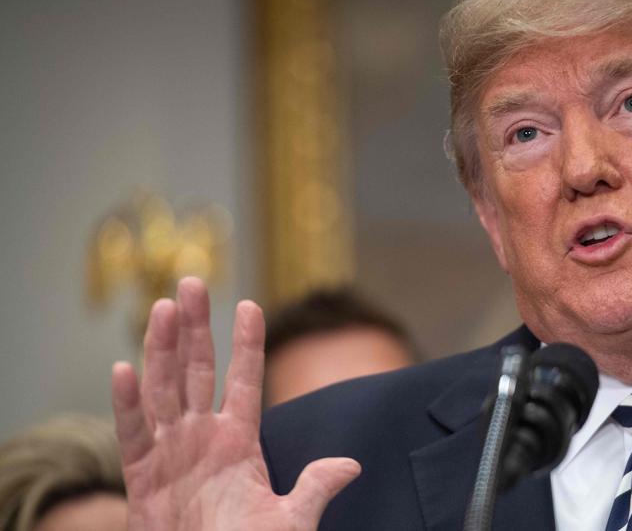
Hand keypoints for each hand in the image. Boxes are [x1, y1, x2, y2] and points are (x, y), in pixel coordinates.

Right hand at [111, 277, 359, 529]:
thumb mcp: (288, 522)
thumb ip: (314, 489)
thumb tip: (351, 465)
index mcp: (240, 442)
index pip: (245, 380)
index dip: (247, 343)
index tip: (250, 305)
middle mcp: (203, 437)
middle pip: (197, 370)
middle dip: (196, 326)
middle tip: (192, 281)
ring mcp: (171, 451)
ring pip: (164, 388)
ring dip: (163, 347)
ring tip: (165, 306)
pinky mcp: (142, 475)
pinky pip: (133, 433)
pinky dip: (127, 403)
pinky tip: (125, 368)